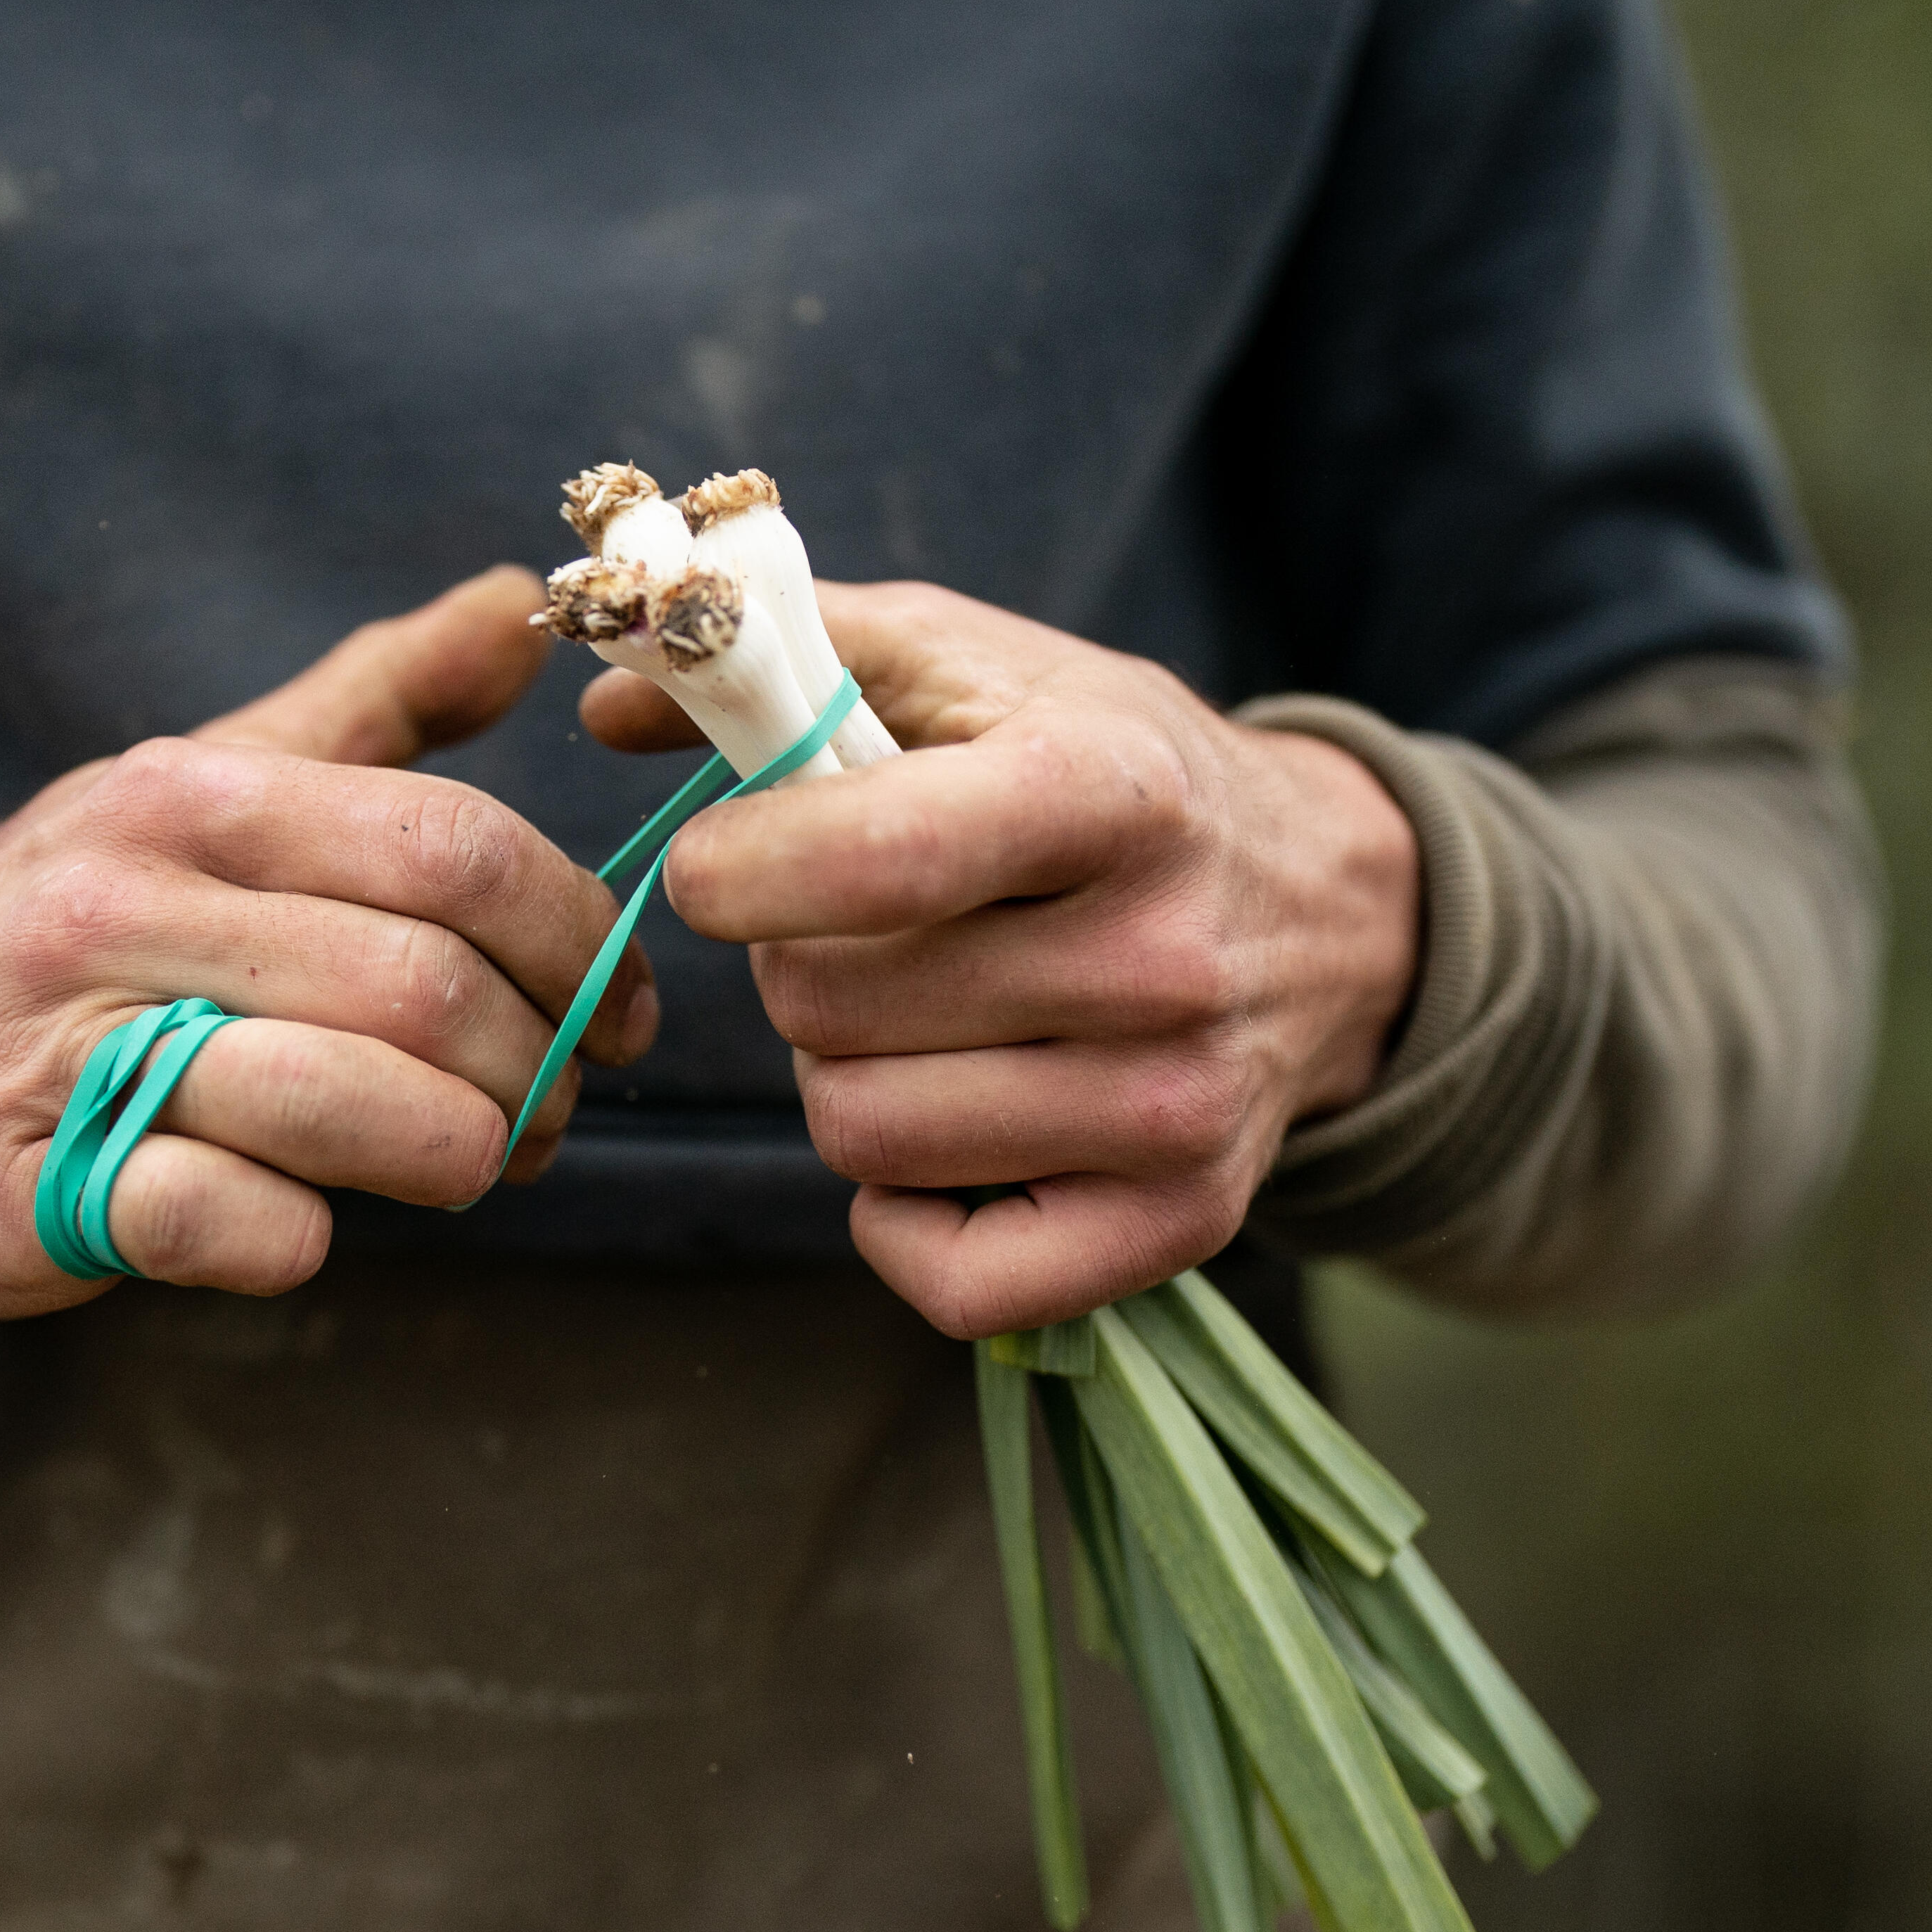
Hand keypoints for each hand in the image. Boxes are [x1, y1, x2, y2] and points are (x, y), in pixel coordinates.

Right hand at [0, 569, 656, 1317]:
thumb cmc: (61, 926)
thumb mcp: (195, 783)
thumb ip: (370, 701)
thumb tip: (521, 600)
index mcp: (188, 796)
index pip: (453, 848)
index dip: (577, 938)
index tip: (615, 1003)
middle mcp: (125, 906)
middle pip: (423, 987)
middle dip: (534, 1065)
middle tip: (551, 1107)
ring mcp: (72, 1054)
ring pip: (345, 1103)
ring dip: (457, 1157)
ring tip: (473, 1165)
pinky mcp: (35, 1195)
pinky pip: (227, 1224)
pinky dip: (303, 1239)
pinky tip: (307, 1223)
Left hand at [578, 582, 1417, 1338]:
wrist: (1324, 909)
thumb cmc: (1106, 767)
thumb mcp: (976, 665)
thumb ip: (789, 653)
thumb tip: (607, 691)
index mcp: (1108, 792)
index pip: (873, 862)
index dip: (736, 871)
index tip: (718, 865)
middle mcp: (1160, 957)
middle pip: (830, 1008)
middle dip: (794, 965)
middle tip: (854, 938)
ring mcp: (1178, 1107)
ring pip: (862, 1135)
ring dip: (841, 1077)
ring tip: (911, 1019)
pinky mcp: (1183, 1223)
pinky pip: (951, 1278)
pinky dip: (900, 1221)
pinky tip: (936, 1135)